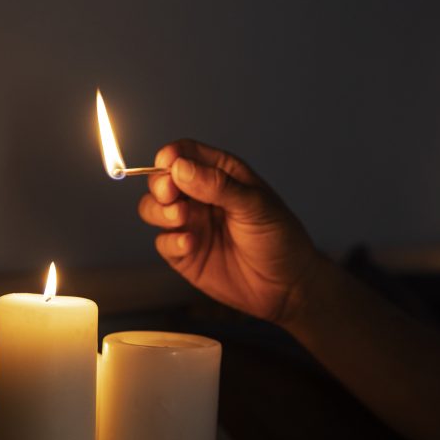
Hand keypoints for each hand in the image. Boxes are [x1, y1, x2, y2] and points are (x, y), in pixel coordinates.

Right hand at [138, 139, 319, 324]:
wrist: (286, 286)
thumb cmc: (279, 238)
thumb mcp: (255, 206)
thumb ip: (218, 186)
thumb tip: (180, 168)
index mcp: (220, 175)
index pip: (186, 153)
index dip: (172, 156)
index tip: (167, 164)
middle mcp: (200, 197)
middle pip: (162, 180)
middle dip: (160, 185)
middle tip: (171, 195)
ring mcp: (190, 225)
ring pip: (153, 209)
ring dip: (159, 211)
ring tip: (182, 217)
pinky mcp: (183, 254)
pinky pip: (162, 242)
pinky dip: (170, 241)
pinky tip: (190, 244)